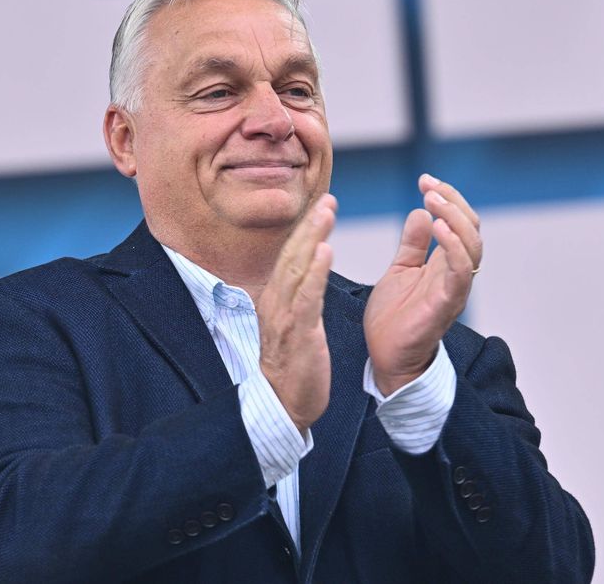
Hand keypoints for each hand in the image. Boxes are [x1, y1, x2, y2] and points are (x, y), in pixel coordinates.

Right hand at [258, 193, 336, 434]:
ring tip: (327, 213)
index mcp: (276, 299)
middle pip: (292, 255)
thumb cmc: (292, 366)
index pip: (290, 257)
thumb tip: (305, 276)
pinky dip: (315, 272)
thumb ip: (297, 298)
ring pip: (297, 268)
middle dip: (310, 225)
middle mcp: (275, 302)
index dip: (306, 231)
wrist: (283, 403)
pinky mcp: (298, 333)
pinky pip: (307, 297)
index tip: (322, 206)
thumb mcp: (293, 324)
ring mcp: (285, 316)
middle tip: (328, 199)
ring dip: (313, 238)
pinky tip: (326, 251)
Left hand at [364, 175, 482, 395]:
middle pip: (472, 228)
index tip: (424, 179)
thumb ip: (413, 243)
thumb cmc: (394, 317)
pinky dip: (454, 247)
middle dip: (453, 201)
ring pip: (473, 246)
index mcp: (445, 263)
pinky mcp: (447, 304)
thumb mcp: (400, 269)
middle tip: (428, 185)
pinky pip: (461, 272)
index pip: (460, 223)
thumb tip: (420, 211)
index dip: (448, 198)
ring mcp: (454, 288)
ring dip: (455, 218)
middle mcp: (455, 273)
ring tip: (433, 199)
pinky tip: (436, 227)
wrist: (385, 355)